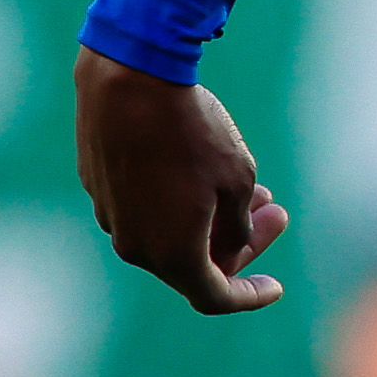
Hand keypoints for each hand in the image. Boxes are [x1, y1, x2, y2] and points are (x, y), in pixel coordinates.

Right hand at [75, 49, 290, 313]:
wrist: (129, 79)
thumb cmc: (193, 131)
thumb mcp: (237, 180)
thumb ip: (238, 226)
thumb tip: (230, 246)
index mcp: (172, 256)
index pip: (216, 297)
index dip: (251, 296)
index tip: (277, 286)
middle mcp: (135, 246)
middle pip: (195, 264)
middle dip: (242, 244)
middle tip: (276, 213)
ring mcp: (112, 216)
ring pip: (171, 234)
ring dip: (213, 221)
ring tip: (256, 190)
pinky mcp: (99, 186)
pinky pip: (147, 209)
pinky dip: (181, 203)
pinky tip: (207, 173)